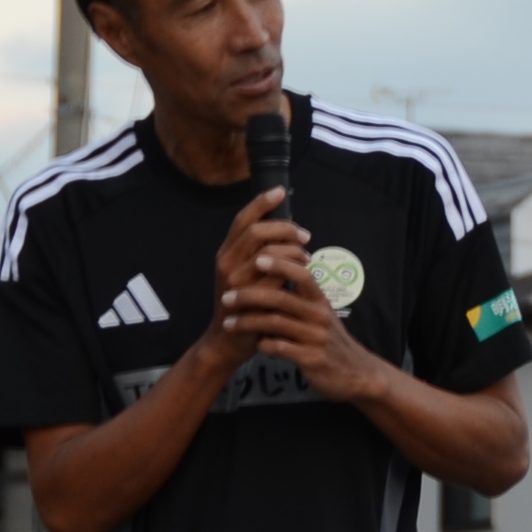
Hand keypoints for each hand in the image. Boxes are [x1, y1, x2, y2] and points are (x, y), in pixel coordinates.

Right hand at [195, 189, 310, 377]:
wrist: (228, 341)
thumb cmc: (244, 304)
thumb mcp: (245, 273)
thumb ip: (258, 251)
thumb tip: (287, 229)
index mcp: (225, 253)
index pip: (243, 219)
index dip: (261, 202)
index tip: (280, 191)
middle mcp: (227, 262)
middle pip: (259, 231)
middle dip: (287, 228)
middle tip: (305, 236)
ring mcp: (236, 280)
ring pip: (271, 251)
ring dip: (295, 251)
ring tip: (306, 259)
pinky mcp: (250, 297)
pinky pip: (279, 275)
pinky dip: (296, 271)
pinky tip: (304, 275)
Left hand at [216, 207, 389, 406]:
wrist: (355, 374)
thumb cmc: (330, 340)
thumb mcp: (320, 314)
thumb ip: (300, 298)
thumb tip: (272, 276)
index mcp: (320, 300)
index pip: (302, 274)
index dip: (279, 265)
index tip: (255, 259)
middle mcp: (319, 315)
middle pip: (281, 298)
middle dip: (249, 295)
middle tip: (226, 298)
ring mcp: (315, 337)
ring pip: (275, 323)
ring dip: (247, 322)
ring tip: (228, 323)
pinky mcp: (311, 359)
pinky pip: (280, 348)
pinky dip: (263, 345)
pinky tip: (254, 345)